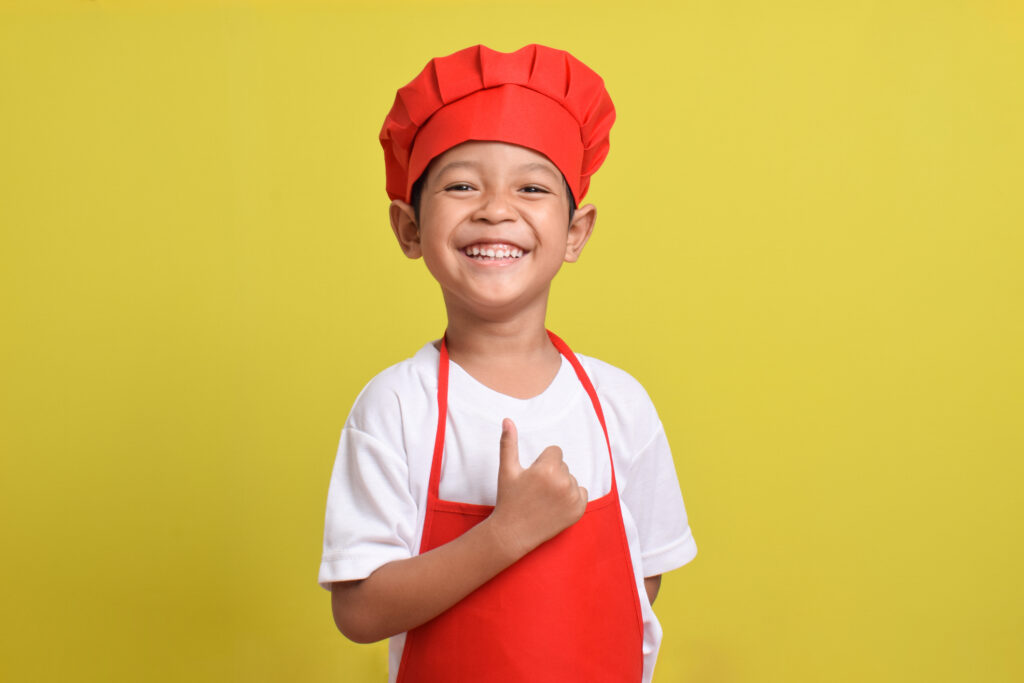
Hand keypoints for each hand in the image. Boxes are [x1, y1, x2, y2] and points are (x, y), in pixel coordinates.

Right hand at [488, 418, 588, 559]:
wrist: (513, 533)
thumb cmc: (509, 499)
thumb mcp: (507, 470)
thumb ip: (509, 443)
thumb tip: (508, 419)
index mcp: (547, 468)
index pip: (555, 452)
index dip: (542, 463)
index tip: (533, 477)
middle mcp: (563, 482)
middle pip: (563, 465)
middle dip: (552, 474)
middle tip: (536, 490)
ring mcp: (572, 498)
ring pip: (571, 479)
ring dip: (561, 485)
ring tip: (544, 500)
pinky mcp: (578, 511)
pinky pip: (581, 492)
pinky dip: (571, 497)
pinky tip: (556, 506)